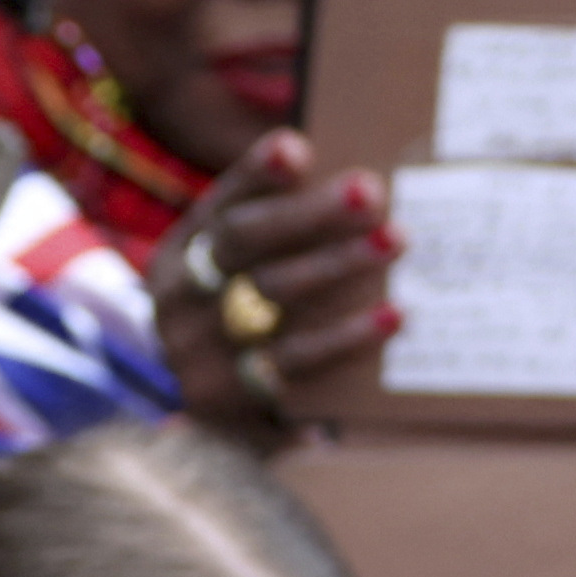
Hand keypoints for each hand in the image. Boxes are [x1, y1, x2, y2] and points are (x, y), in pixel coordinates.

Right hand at [152, 131, 400, 432]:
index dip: (257, 175)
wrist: (201, 429)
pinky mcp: (232, 396)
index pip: (220, 205)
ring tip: (396, 239)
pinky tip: (394, 315)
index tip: (297, 147)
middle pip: (246, 243)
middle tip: (370, 189)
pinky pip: (297, 360)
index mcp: (179, 254)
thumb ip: (275, 235)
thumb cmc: (240, 327)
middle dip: (311, 213)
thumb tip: (353, 188)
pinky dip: (349, 336)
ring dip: (339, 263)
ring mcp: (199, 350)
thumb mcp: (234, 278)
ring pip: (274, 297)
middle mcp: (178, 298)